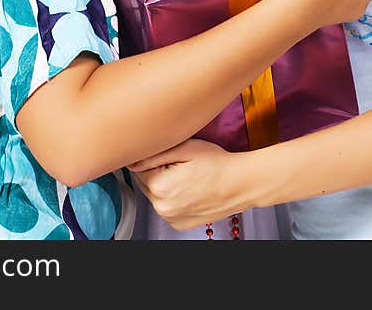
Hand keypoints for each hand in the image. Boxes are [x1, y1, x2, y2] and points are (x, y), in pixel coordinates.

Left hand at [129, 139, 244, 229]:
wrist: (239, 184)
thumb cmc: (216, 163)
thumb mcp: (185, 148)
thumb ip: (154, 154)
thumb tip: (132, 160)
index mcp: (160, 186)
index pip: (139, 168)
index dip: (154, 157)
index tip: (170, 153)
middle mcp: (163, 207)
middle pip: (145, 183)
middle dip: (156, 171)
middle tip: (180, 163)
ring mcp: (171, 218)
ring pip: (155, 196)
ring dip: (163, 185)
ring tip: (187, 175)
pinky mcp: (180, 224)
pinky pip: (167, 207)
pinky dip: (172, 198)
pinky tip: (188, 188)